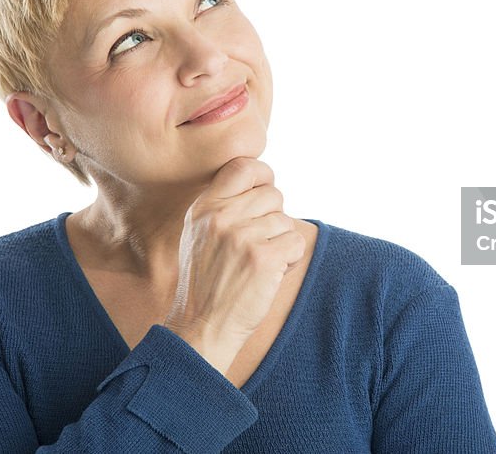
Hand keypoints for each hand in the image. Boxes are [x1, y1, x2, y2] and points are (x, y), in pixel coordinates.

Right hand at [163, 156, 305, 374]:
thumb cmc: (206, 283)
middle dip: (274, 218)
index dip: (263, 175)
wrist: (201, 327)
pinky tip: (269, 274)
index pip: (242, 166)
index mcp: (204, 208)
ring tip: (258, 264)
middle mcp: (220, 217)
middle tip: (258, 244)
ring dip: (281, 242)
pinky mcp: (263, 258)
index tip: (265, 190)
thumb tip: (261, 180)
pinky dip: (290, 259)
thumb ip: (222, 206)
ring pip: (285, 221)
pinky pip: (297, 242)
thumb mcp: (199, 235)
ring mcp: (242, 237)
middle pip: (272, 194)